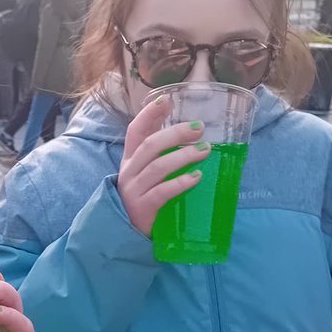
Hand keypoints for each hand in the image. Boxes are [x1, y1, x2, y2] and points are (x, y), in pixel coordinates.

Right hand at [118, 94, 210, 237]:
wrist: (125, 232)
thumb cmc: (142, 197)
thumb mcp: (144, 172)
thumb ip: (157, 153)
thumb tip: (183, 129)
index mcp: (129, 160)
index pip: (135, 131)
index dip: (149, 115)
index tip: (166, 100)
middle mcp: (129, 172)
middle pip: (150, 146)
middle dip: (175, 133)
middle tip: (199, 128)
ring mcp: (134, 190)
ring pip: (158, 167)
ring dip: (183, 155)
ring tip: (205, 150)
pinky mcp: (143, 208)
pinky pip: (163, 192)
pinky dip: (181, 182)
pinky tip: (197, 176)